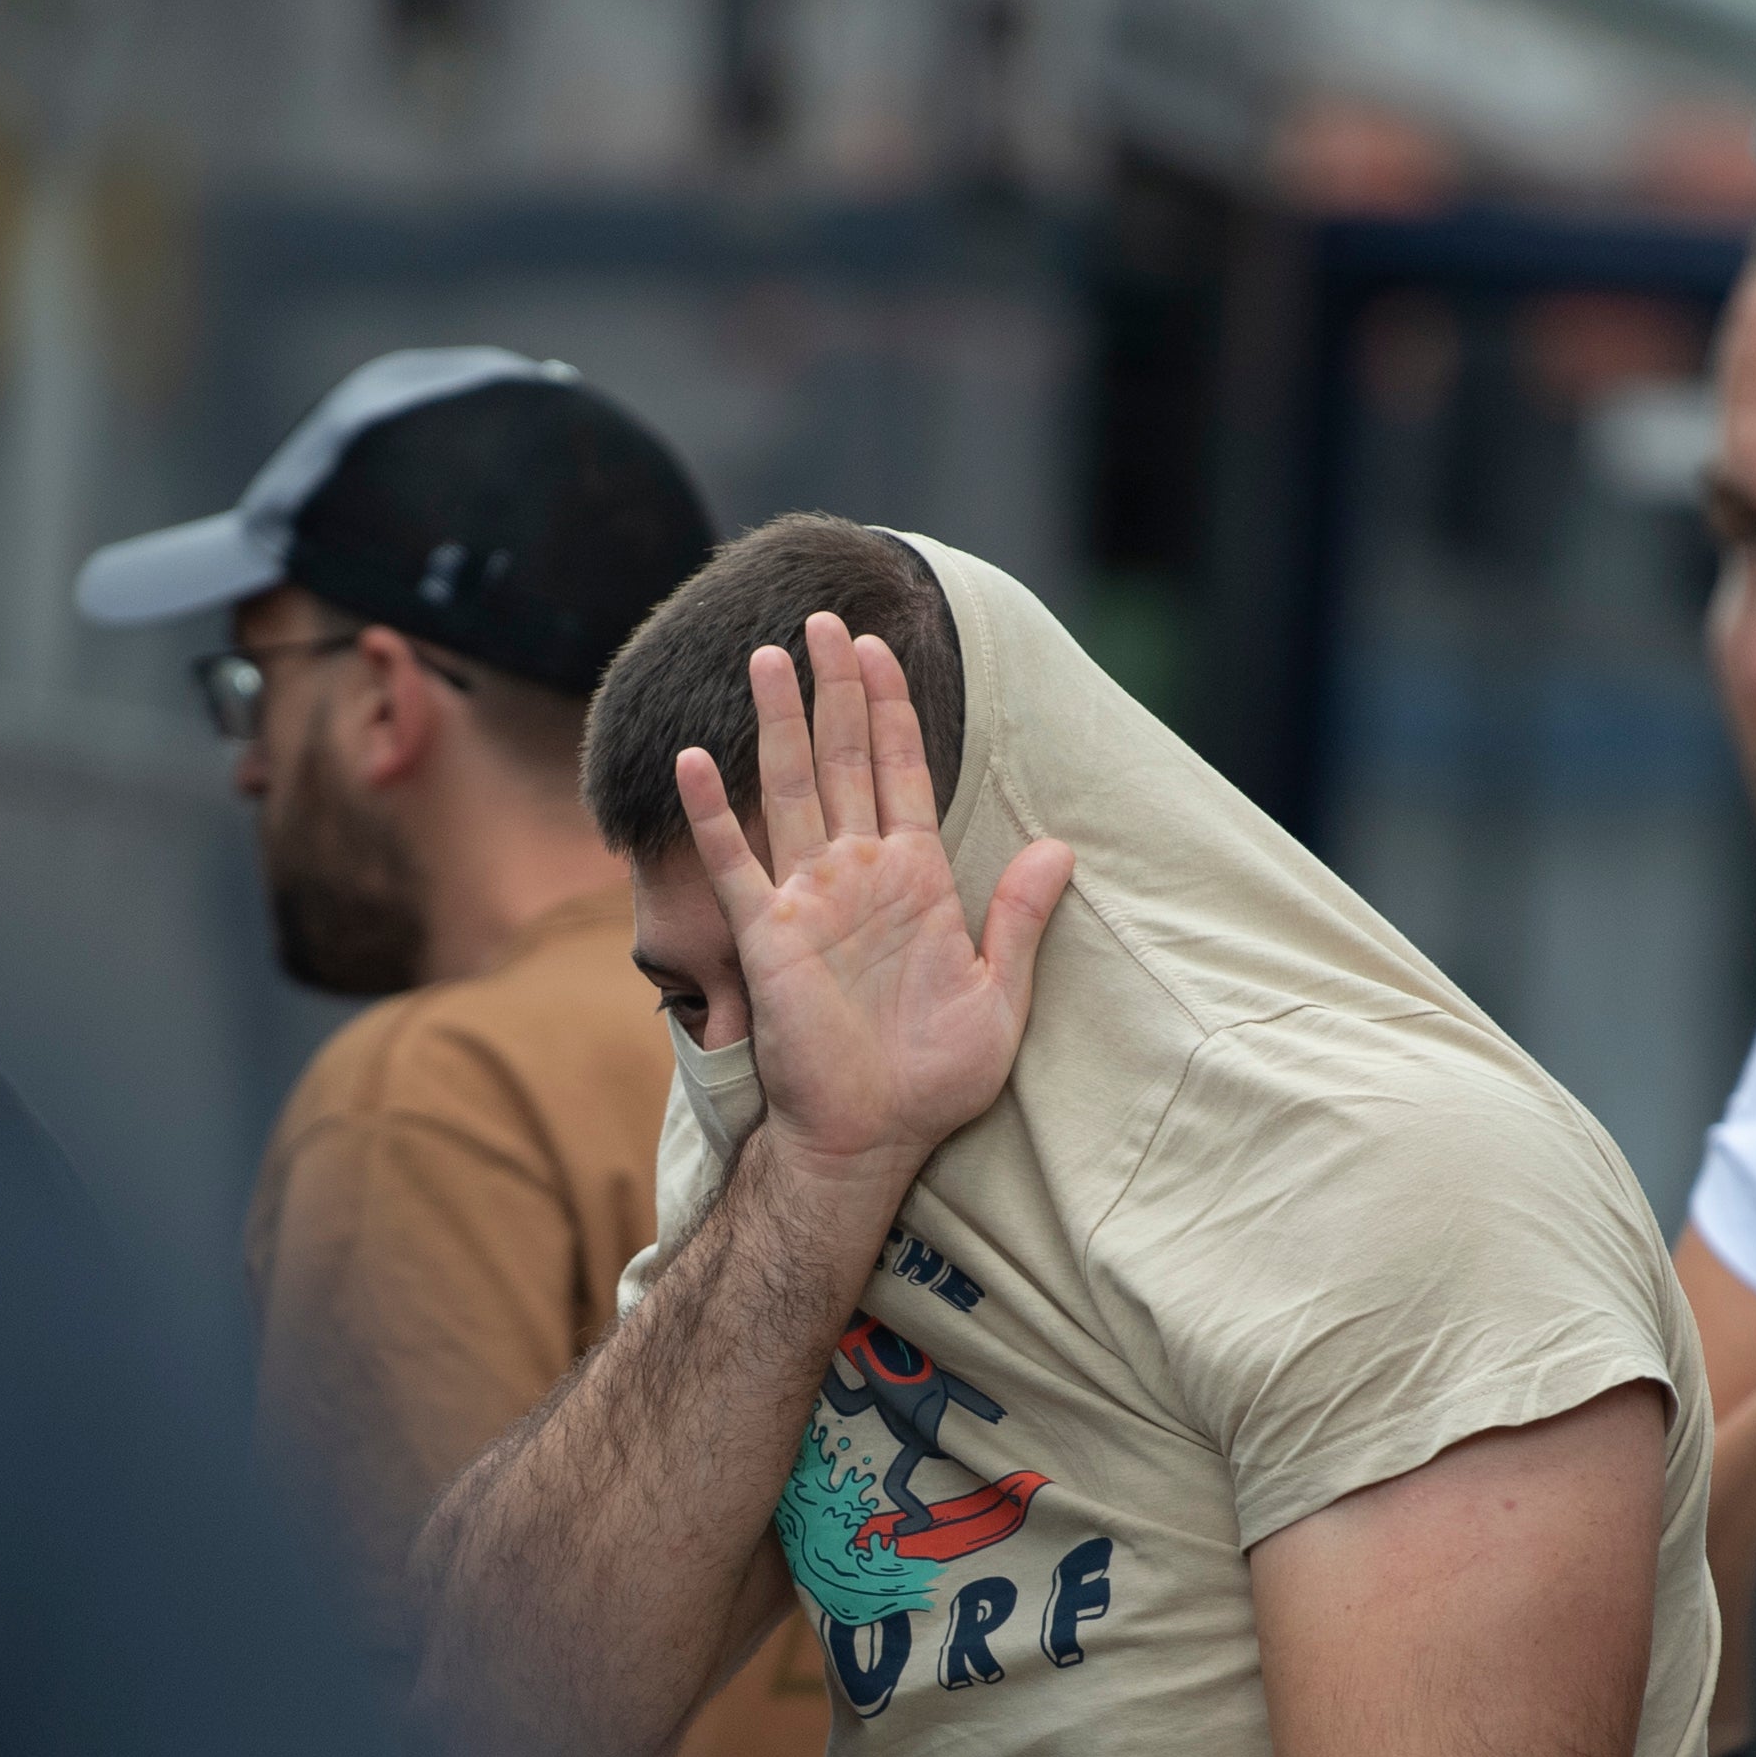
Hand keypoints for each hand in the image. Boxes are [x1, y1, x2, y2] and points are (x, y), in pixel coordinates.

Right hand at [673, 612, 1071, 1191]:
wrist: (872, 1138)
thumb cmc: (933, 1080)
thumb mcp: (1001, 996)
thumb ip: (1022, 918)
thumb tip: (1061, 847)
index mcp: (915, 879)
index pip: (903, 770)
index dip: (894, 707)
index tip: (880, 645)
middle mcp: (857, 875)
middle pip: (845, 758)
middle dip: (835, 687)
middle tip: (820, 618)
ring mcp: (808, 899)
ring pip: (791, 788)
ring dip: (778, 722)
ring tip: (764, 656)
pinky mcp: (768, 935)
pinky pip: (736, 862)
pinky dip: (712, 812)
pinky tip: (694, 758)